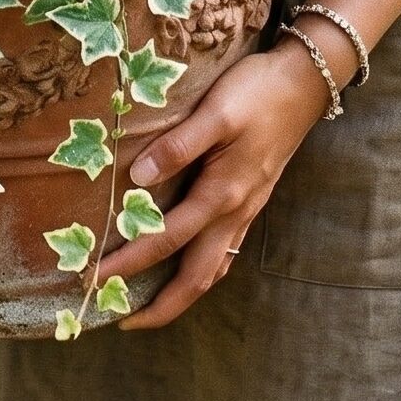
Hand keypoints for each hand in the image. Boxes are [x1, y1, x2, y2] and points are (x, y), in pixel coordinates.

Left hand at [94, 43, 332, 329]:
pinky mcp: (252, 201)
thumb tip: (137, 178)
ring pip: (212, 270)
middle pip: (195, 279)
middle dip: (159, 306)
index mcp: (222, 195)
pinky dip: (201, 271)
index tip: (94, 279)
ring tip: (150, 303)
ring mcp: (247, 211)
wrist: (305, 83)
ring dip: (181, 293)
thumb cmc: (257, 92)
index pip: (165, 241)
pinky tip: (188, 264)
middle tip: (120, 318)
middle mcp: (235, 213)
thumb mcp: (215, 112)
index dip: (128, 263)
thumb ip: (178, 146)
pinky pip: (224, 253)